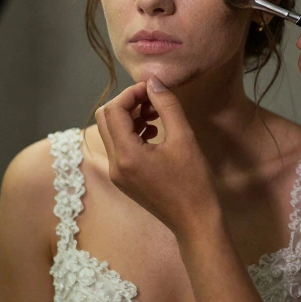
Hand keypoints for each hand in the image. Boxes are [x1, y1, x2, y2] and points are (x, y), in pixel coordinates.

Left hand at [95, 77, 220, 239]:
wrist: (195, 220)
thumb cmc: (194, 181)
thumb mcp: (184, 138)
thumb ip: (167, 105)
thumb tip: (154, 81)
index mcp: (126, 155)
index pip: (113, 110)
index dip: (131, 93)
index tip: (154, 90)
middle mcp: (115, 164)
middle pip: (106, 119)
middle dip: (128, 103)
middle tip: (154, 101)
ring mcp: (117, 173)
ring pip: (111, 132)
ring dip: (130, 117)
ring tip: (157, 115)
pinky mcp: (124, 179)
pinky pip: (119, 147)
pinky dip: (132, 133)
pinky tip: (156, 133)